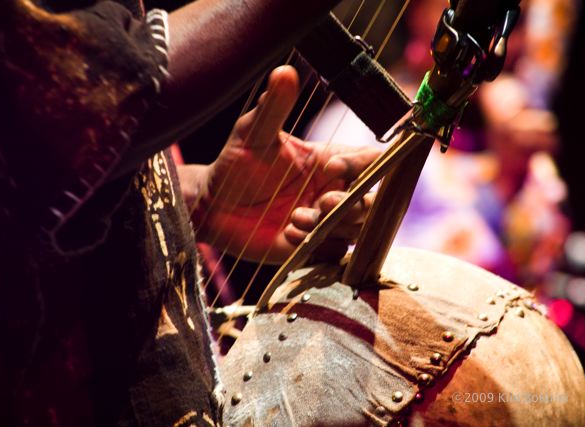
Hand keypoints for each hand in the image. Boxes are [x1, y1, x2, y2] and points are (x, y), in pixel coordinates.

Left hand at [186, 65, 379, 263]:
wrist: (213, 204)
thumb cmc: (236, 164)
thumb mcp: (253, 134)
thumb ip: (273, 107)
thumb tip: (284, 72)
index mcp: (329, 161)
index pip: (370, 162)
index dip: (362, 166)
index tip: (332, 167)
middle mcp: (332, 191)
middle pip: (370, 199)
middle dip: (352, 203)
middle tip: (321, 202)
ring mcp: (324, 220)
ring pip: (355, 227)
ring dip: (332, 225)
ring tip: (296, 220)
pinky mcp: (312, 246)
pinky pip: (332, 251)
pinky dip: (317, 245)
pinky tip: (289, 236)